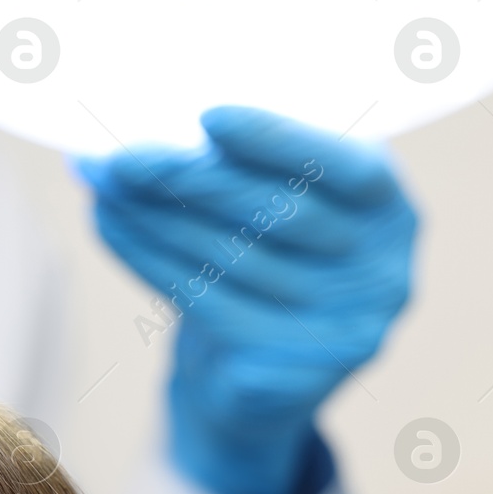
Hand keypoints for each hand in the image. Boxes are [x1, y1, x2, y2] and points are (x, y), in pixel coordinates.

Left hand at [78, 107, 416, 493]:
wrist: (258, 376)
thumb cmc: (264, 257)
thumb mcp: (278, 202)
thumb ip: (244, 163)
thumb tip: (147, 122)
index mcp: (391, 209)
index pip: (351, 169)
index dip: (280, 141)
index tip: (210, 117)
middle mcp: (383, 272)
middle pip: (277, 214)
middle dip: (189, 179)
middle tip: (122, 158)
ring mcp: (344, 331)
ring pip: (230, 257)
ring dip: (153, 216)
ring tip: (101, 183)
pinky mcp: (292, 374)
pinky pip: (205, 302)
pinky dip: (147, 257)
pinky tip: (109, 224)